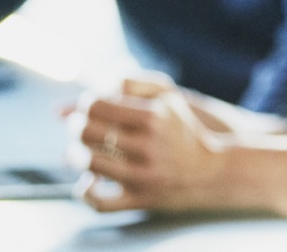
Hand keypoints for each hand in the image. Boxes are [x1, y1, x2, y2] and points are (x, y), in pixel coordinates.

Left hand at [64, 73, 242, 212]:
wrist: (211, 170)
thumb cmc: (181, 129)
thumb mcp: (166, 96)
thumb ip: (129, 83)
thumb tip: (90, 89)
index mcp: (154, 115)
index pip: (96, 104)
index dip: (86, 103)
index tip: (92, 107)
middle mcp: (148, 144)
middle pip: (87, 131)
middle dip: (76, 126)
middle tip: (81, 126)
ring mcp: (144, 175)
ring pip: (88, 162)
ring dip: (75, 154)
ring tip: (81, 150)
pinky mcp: (140, 199)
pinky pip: (100, 202)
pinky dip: (86, 192)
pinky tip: (89, 180)